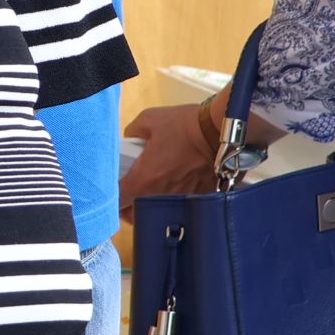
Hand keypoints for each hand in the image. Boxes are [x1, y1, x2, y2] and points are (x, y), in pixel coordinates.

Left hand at [120, 101, 221, 215]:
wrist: (222, 131)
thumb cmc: (184, 125)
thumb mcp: (149, 120)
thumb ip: (132, 132)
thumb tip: (130, 139)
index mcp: (145, 178)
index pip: (119, 200)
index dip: (112, 199)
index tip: (113, 193)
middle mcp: (162, 194)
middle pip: (137, 215)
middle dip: (129, 209)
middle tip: (128, 196)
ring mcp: (182, 199)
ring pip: (159, 214)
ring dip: (151, 206)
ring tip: (150, 193)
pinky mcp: (200, 199)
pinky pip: (181, 207)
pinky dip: (175, 201)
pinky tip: (175, 189)